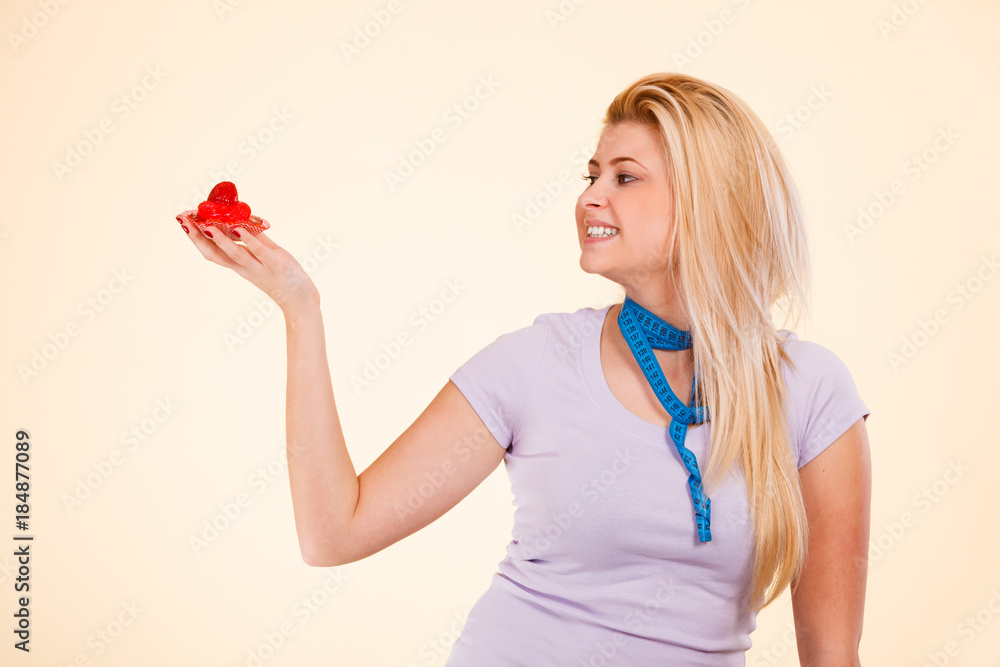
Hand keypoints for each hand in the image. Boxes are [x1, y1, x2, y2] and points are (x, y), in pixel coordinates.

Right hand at [180, 220, 319, 314]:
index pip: (212, 251)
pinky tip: (239, 230)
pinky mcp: (276, 266)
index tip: (183, 221)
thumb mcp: (267, 255)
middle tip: (183, 220)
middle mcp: (245, 268)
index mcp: (240, 266)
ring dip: (220, 240)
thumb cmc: (284, 277)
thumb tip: (241, 220)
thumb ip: (255, 239)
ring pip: (235, 255)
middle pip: (216, 254)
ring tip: (206, 226)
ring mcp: (260, 268)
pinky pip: (260, 253)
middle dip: (198, 238)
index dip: (196, 237)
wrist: (301, 301)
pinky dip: (249, 241)